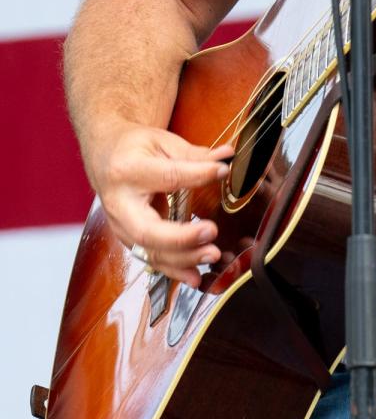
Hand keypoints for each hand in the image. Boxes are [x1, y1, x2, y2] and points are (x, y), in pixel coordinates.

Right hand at [92, 124, 233, 286]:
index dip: (198, 175)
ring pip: (150, 252)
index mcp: (128, 171)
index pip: (168, 177)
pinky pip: (151, 260)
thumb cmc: (134, 148)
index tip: (222, 172)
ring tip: (212, 254)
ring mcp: (121, 227)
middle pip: (147, 230)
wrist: (105, 158)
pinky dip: (175, 271)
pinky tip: (196, 276)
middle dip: (180, 237)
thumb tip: (226, 157)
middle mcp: (120, 204)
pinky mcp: (129, 240)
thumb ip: (194, 155)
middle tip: (211, 231)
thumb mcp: (162, 142)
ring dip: (183, 258)